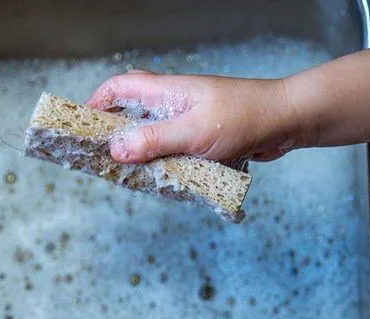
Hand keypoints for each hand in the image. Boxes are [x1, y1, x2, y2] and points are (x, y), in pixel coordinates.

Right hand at [87, 69, 308, 163]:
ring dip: (142, 155)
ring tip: (129, 176)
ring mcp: (190, 121)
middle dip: (115, 134)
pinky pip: (175, 151)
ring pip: (154, 136)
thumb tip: (116, 148)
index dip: (98, 102)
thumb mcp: (193, 133)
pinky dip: (166, 164)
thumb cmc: (245, 118)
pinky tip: (163, 181)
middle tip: (102, 159)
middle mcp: (176, 104)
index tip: (82, 126)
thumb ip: (153, 141)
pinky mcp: (203, 139)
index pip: (121, 87)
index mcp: (168, 92)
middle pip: (133, 113)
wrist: (287, 122)